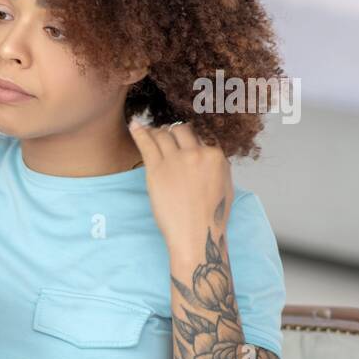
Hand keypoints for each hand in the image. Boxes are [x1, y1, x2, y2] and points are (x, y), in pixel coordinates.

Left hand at [128, 119, 233, 248]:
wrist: (196, 234)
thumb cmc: (211, 217)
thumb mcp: (225, 186)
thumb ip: (218, 166)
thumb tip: (210, 155)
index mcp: (216, 156)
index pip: (200, 134)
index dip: (189, 136)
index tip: (182, 137)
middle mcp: (197, 153)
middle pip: (181, 130)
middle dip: (173, 131)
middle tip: (165, 135)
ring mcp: (176, 160)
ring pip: (163, 134)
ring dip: (156, 132)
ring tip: (150, 133)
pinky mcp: (157, 169)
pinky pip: (146, 143)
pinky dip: (139, 131)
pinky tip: (134, 125)